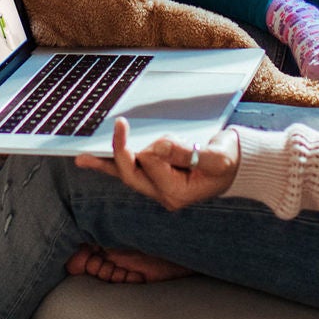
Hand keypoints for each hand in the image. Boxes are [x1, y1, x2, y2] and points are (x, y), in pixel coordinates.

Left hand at [75, 118, 239, 209]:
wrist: (238, 167)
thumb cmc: (229, 161)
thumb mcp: (216, 157)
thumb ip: (188, 153)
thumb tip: (157, 145)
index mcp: (176, 193)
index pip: (153, 164)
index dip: (157, 147)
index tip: (170, 138)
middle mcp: (163, 194)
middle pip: (131, 174)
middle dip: (121, 150)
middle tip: (119, 125)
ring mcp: (157, 188)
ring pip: (125, 174)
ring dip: (104, 163)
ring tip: (80, 157)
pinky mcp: (155, 178)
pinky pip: (129, 171)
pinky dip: (110, 164)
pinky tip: (91, 160)